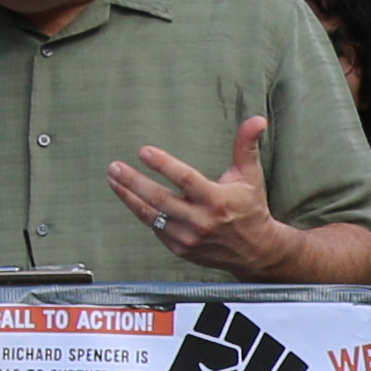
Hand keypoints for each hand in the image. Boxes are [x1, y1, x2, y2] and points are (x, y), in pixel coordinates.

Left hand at [110, 117, 287, 277]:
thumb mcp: (251, 175)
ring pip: (151, 216)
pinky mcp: (180, 249)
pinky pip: (155, 228)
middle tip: (115, 167)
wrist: (255, 251)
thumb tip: (257, 119)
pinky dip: (142, 212)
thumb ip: (246, 146)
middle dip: (133, 182)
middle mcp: (200, 221)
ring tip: (113, 179)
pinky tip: (130, 197)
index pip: (185, 179)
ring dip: (129, 197)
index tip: (144, 151)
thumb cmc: (251, 208)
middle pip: (160, 199)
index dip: (163, 165)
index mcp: (216, 200)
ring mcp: (188, 238)